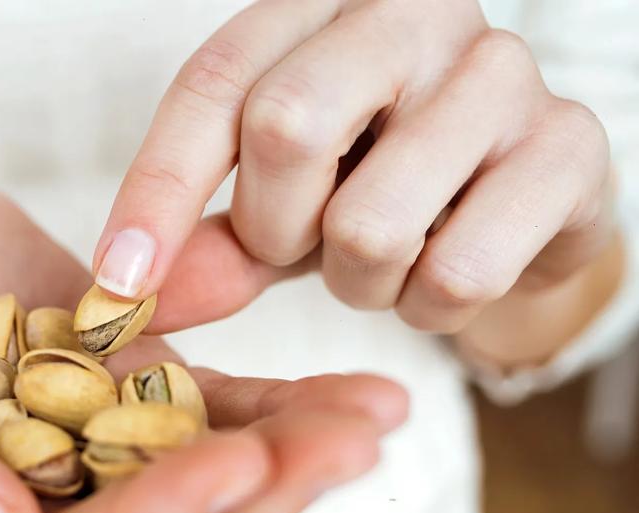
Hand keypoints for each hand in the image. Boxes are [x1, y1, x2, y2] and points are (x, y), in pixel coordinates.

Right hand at [0, 187, 406, 512]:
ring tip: (377, 417)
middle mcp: (49, 504)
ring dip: (296, 457)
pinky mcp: (138, 393)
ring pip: (212, 481)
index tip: (232, 467)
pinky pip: (223, 413)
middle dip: (259, 497)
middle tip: (348, 445)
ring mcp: (102, 450)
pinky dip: (290, 408)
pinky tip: (362, 393)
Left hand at [95, 0, 612, 333]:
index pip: (214, 84)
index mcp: (319, 8)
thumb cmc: (377, 185)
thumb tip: (126, 295)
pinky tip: (445, 272)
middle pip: (286, 126)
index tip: (118, 283)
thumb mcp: (279, 206)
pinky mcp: (569, 145)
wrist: (514, 202)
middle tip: (301, 247)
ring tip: (384, 261)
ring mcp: (499, 71)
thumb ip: (211, 242)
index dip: (156, 190)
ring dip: (359, 282)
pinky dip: (429, 308)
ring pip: (371, 222)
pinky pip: (457, 272)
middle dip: (273, 230)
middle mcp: (410, 15)